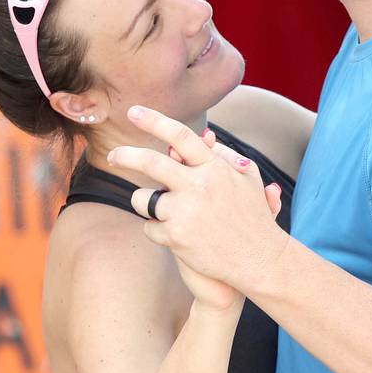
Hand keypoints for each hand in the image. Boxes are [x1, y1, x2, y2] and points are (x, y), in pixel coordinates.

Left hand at [107, 107, 288, 292]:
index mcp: (215, 169)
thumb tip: (204, 135)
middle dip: (125, 156)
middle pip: (150, 162)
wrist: (259, 260)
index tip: (133, 112)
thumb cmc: (253, 217)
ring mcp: (185, 212)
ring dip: (147, 204)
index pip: (181, 136)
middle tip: (113, 155)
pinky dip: (158, 231)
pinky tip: (178, 238)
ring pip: (143, 199)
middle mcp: (199, 186)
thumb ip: (224, 155)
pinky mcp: (176, 237)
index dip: (154, 121)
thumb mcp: (248, 179)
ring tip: (165, 213)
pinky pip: (149, 227)